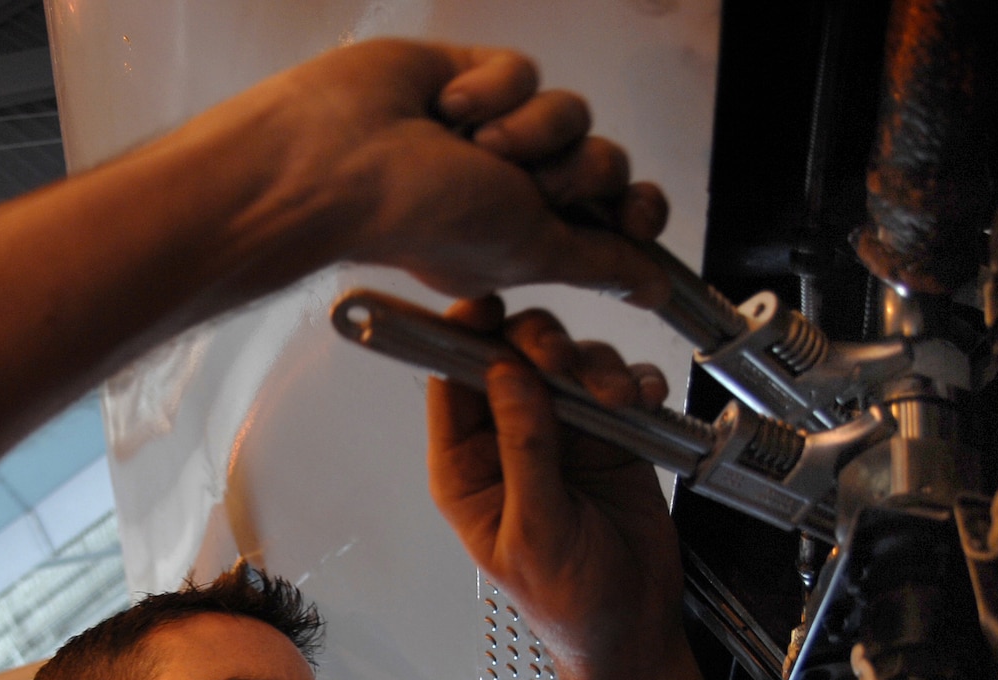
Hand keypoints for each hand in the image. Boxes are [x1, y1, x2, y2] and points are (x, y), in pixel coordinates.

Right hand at [238, 41, 670, 303]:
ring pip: (571, 113)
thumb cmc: (422, 219)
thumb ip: (599, 263)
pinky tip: (445, 109)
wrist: (344, 161)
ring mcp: (493, 132)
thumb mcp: (532, 253)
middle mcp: (514, 188)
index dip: (634, 212)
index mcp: (528, 239)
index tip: (633, 216)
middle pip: (604, 162)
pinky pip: (524, 70)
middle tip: (525, 184)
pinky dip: (491, 90)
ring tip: (472, 146)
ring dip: (529, 131)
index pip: (614, 219)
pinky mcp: (471, 78)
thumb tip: (654, 290)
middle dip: (574, 172)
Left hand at [426, 298, 685, 679]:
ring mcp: (560, 433)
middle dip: (538, 345)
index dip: (462, 340)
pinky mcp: (609, 434)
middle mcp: (508, 442)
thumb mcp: (538, 530)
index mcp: (466, 469)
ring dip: (594, 366)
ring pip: (566, 363)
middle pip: (508, 358)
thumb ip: (525, 451)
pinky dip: (632, 382)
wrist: (634, 626)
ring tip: (618, 398)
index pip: (451, 384)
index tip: (484, 309)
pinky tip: (644, 401)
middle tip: (565, 360)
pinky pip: (616, 385)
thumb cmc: (569, 601)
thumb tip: (507, 376)